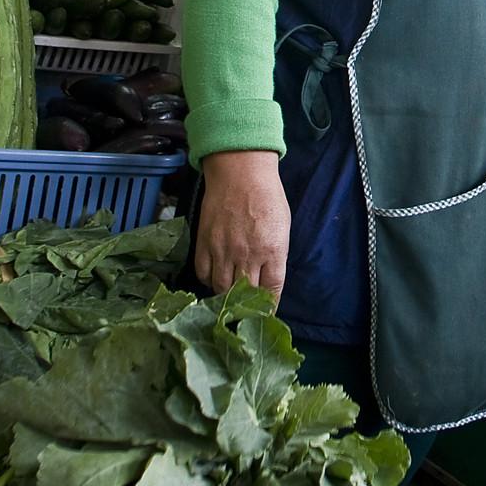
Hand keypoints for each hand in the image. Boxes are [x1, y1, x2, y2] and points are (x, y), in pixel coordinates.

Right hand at [195, 150, 290, 299]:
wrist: (240, 171)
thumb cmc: (267, 196)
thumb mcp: (282, 227)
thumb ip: (276, 256)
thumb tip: (268, 279)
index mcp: (273, 250)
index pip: (271, 290)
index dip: (269, 307)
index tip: (266, 314)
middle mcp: (248, 255)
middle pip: (245, 294)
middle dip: (247, 306)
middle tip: (246, 310)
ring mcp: (223, 250)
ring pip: (221, 288)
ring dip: (226, 295)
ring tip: (229, 296)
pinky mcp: (204, 243)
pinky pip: (203, 273)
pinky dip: (208, 280)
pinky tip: (215, 277)